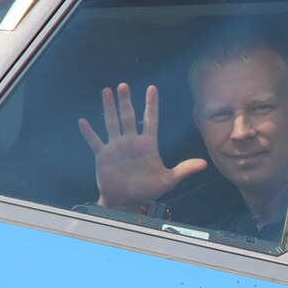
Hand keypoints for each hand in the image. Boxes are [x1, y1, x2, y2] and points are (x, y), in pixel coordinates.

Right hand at [78, 83, 206, 211]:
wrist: (127, 202)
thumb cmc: (148, 191)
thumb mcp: (168, 180)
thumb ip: (184, 170)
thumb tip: (204, 164)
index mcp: (148, 145)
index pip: (151, 120)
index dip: (151, 104)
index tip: (152, 88)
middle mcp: (132, 142)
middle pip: (128, 116)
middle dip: (126, 101)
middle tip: (123, 85)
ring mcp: (116, 147)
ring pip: (112, 123)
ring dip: (109, 108)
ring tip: (106, 91)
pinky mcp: (103, 156)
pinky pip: (95, 141)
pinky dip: (89, 132)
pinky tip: (83, 121)